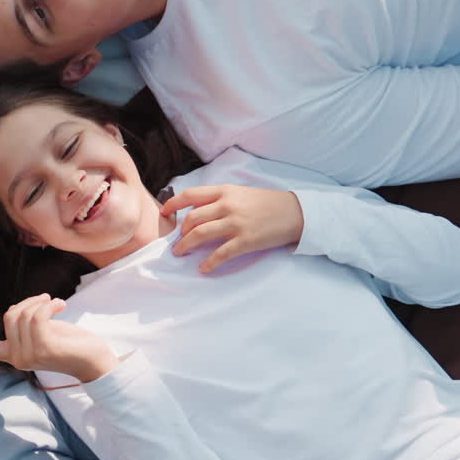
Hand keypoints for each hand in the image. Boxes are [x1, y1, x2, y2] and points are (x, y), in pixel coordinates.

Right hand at [0, 294, 117, 382]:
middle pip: (10, 315)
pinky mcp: (44, 348)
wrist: (94, 359)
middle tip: (46, 302)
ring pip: (24, 314)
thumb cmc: (69, 343)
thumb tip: (17, 310)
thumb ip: (25, 323)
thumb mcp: (41, 331)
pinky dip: (48, 304)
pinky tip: (60, 305)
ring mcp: (29, 355)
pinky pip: (37, 314)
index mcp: (12, 355)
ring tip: (55, 304)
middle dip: (29, 302)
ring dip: (41, 302)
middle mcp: (17, 359)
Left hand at [160, 184, 303, 273]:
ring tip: (180, 253)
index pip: (190, 195)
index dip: (173, 204)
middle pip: (192, 218)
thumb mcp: (240, 193)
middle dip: (180, 232)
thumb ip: (219, 200)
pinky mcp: (246, 240)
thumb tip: (197, 211)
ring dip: (186, 245)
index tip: (164, 213)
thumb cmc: (267, 203)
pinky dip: (209, 262)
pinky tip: (203, 268)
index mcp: (225, 192)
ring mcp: (236, 223)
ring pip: (200, 234)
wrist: (295, 212)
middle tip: (175, 242)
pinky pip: (221, 253)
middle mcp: (227, 206)